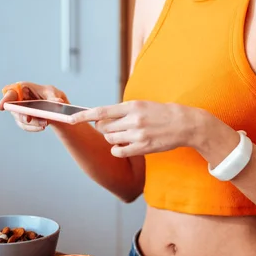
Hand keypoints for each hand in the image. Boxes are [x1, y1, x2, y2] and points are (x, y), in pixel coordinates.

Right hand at [0, 82, 68, 132]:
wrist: (57, 108)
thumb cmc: (51, 95)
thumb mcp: (53, 93)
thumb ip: (54, 97)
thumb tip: (59, 101)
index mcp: (23, 89)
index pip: (11, 92)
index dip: (6, 99)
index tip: (2, 107)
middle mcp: (19, 100)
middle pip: (15, 109)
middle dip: (22, 115)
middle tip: (28, 119)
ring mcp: (20, 111)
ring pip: (21, 119)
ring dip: (32, 122)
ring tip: (45, 123)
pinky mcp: (24, 120)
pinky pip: (26, 126)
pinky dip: (34, 127)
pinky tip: (42, 127)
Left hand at [70, 100, 204, 156]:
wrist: (184, 124)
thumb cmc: (162, 113)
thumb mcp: (143, 105)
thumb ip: (123, 110)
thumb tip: (102, 117)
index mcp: (132, 106)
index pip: (102, 111)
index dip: (83, 116)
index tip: (70, 119)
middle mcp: (133, 120)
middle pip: (104, 128)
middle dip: (104, 128)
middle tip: (117, 126)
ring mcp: (138, 135)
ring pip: (111, 139)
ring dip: (113, 138)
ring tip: (127, 134)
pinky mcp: (143, 147)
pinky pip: (119, 151)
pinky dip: (118, 149)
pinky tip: (126, 145)